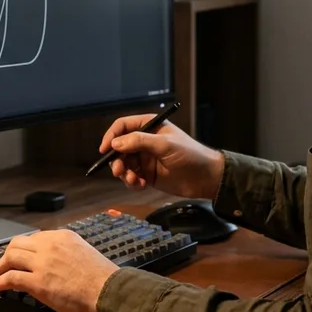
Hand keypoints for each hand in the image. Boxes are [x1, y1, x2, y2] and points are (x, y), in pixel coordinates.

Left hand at [0, 229, 117, 311]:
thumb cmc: (103, 279)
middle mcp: (50, 245)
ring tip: (0, 275)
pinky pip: (11, 278)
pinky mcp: (37, 282)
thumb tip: (58, 263)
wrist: (108, 292)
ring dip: (2, 266)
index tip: (23, 257)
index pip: (35, 237)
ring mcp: (42, 263)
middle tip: (7, 264)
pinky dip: (2, 282)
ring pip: (11, 257)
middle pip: (18, 243)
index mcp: (63, 236)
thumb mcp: (84, 253)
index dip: (26, 248)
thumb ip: (68, 253)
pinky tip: (1, 287)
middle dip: (9, 253)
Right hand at [98, 114, 224, 197]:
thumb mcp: (164, 144)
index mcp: (149, 126)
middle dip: (117, 160)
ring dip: (124, 173)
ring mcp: (145, 158)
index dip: (111, 136)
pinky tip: (141, 185)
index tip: (104, 150)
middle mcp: (144, 141)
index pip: (123, 126)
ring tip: (134, 180)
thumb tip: (115, 143)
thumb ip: (139, 141)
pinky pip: (131, 177)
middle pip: (119, 147)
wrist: (206, 178)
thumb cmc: (189, 155)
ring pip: (123, 164)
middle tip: (119, 171)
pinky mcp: (147, 174)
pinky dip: (132, 182)